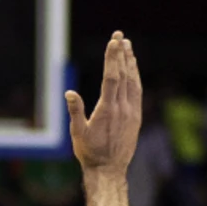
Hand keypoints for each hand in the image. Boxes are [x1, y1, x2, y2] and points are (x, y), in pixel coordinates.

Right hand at [68, 32, 141, 172]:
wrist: (109, 170)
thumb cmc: (89, 152)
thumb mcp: (77, 133)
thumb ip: (75, 111)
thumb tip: (69, 93)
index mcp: (107, 110)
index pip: (112, 77)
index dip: (113, 58)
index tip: (114, 42)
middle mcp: (123, 108)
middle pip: (124, 75)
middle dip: (121, 54)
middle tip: (120, 35)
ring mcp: (132, 112)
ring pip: (133, 81)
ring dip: (130, 62)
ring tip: (128, 46)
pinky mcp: (136, 116)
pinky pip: (137, 91)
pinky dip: (135, 76)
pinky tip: (132, 69)